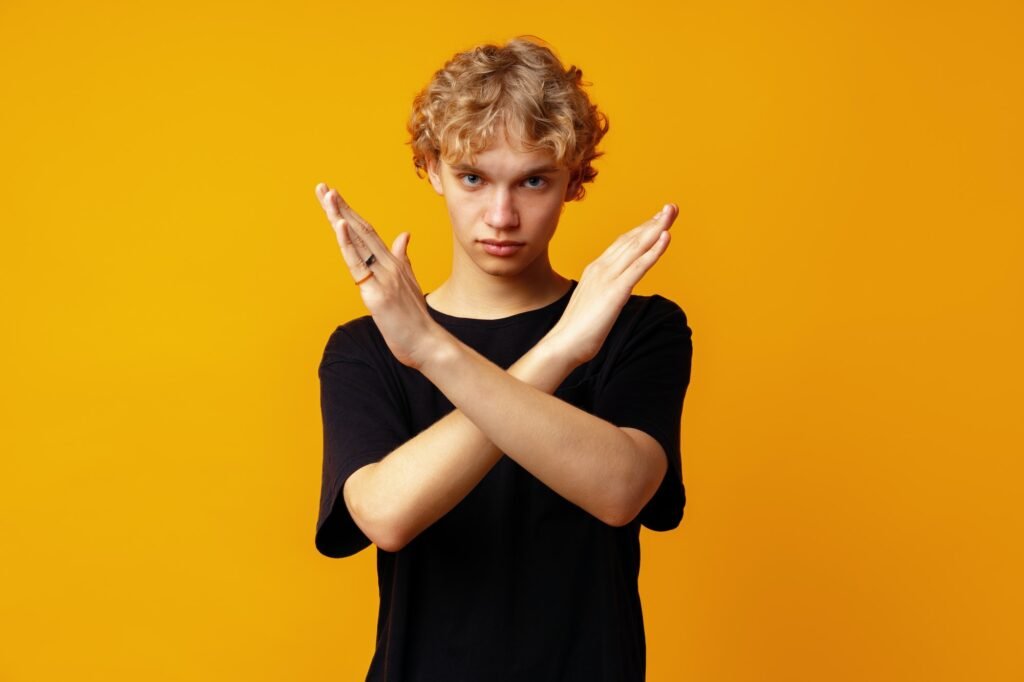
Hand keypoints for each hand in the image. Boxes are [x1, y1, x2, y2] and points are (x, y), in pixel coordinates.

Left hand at [315, 182, 446, 369]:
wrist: (428, 343)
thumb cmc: (415, 319)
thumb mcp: (409, 283)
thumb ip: (404, 257)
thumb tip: (404, 235)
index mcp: (393, 263)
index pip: (368, 231)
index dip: (350, 212)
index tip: (334, 196)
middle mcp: (389, 265)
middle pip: (361, 229)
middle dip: (340, 207)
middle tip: (323, 186)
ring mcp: (384, 277)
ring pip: (358, 241)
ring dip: (340, 216)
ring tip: (327, 195)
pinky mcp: (377, 293)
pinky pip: (358, 264)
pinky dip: (348, 243)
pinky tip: (339, 224)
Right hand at [545, 203, 677, 365]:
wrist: (563, 344)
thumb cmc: (578, 330)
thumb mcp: (595, 304)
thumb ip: (605, 293)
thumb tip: (615, 295)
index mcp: (597, 270)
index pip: (623, 244)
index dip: (642, 229)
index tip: (657, 218)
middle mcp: (602, 268)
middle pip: (632, 239)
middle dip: (653, 222)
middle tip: (671, 207)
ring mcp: (608, 278)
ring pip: (636, 247)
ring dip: (656, 228)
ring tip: (671, 212)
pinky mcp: (615, 292)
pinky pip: (638, 266)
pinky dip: (653, 250)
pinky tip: (666, 236)